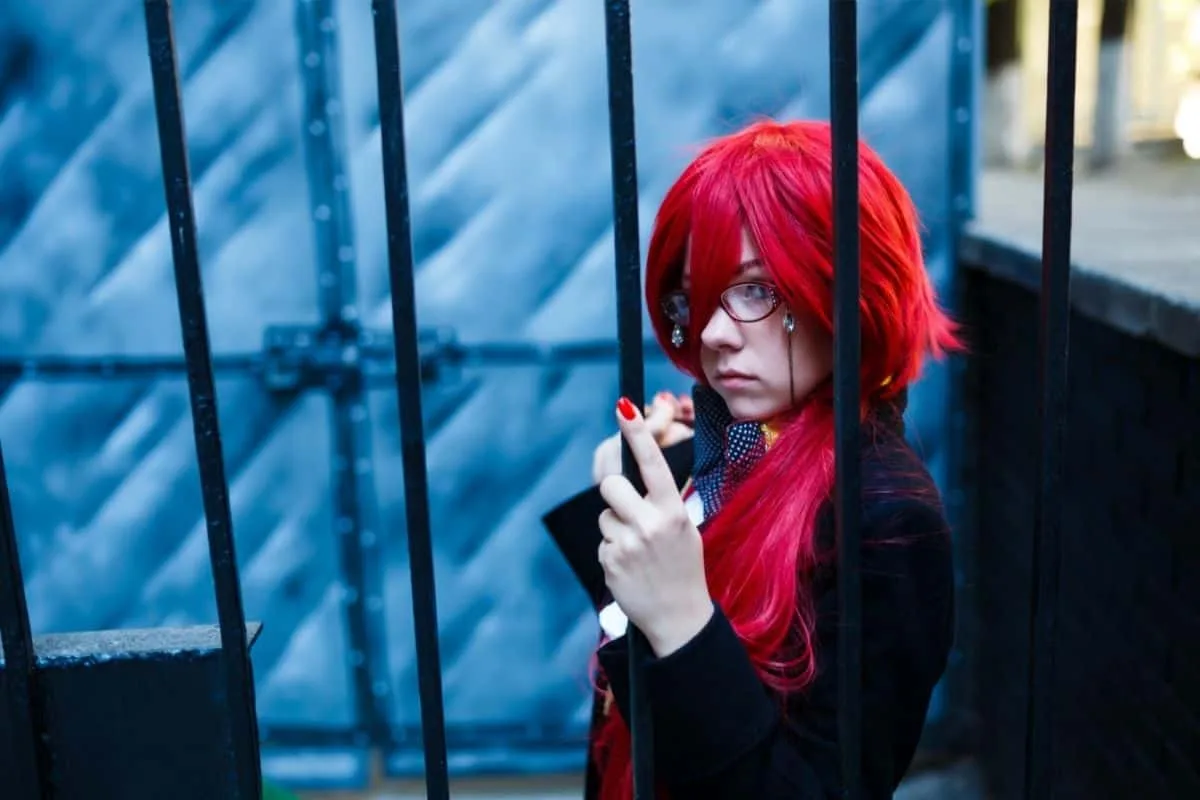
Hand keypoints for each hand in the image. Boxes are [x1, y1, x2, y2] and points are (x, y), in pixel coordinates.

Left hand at [597, 397, 712, 656]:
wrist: (679, 618)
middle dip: (616, 495)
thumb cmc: (683, 567)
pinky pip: (602, 542)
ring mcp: (628, 545)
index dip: (637, 433)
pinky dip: (613, 552)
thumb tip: (631, 478)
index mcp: (673, 511)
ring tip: (638, 550)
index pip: (652, 463)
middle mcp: (650, 524)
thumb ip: (661, 503)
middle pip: (611, 486)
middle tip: (631, 513)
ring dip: (616, 528)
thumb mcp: (684, 529)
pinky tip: (631, 567)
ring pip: (604, 516)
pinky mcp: (610, 563)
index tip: (623, 406)